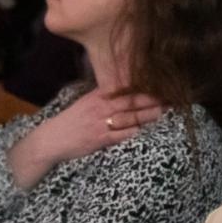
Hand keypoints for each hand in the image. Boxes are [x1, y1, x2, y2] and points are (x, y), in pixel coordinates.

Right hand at [7, 89, 164, 188]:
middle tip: (169, 95)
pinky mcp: (100, 139)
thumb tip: (120, 88)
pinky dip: (135, 131)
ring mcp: (101, 123)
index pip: (123, 88)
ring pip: (129, 117)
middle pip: (130, 100)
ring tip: (164, 111)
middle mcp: (100, 107)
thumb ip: (102, 96)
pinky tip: (147, 129)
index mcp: (96, 95)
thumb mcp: (84, 102)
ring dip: (148, 114)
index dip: (142, 86)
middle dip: (150, 98)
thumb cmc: (70, 122)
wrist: (51, 140)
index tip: (158, 82)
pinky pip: (122, 134)